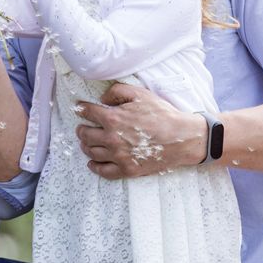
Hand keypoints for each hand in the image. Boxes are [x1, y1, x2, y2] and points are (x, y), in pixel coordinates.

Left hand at [74, 82, 206, 179]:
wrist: (182, 138)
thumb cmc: (162, 114)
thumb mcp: (140, 94)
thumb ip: (117, 91)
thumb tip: (102, 98)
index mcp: (113, 119)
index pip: (87, 113)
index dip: (81, 109)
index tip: (80, 108)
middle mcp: (111, 139)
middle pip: (85, 135)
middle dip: (81, 129)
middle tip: (82, 127)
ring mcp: (119, 156)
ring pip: (91, 153)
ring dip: (85, 146)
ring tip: (86, 142)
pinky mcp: (127, 169)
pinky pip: (104, 171)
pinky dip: (94, 167)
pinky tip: (92, 162)